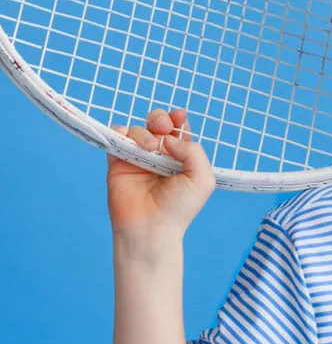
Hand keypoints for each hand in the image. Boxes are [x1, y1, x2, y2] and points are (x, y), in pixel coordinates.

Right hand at [106, 108, 215, 241]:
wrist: (151, 226)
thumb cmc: (179, 207)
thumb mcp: (202, 180)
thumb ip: (194, 152)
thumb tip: (170, 137)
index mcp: (180, 157)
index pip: (178, 130)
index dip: (178, 120)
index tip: (179, 117)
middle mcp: (159, 155)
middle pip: (157, 123)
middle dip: (160, 119)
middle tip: (163, 128)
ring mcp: (138, 157)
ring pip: (137, 129)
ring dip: (144, 132)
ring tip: (150, 148)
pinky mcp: (118, 161)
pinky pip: (116, 136)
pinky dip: (122, 133)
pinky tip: (132, 146)